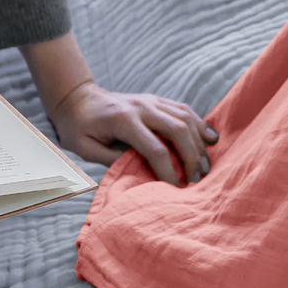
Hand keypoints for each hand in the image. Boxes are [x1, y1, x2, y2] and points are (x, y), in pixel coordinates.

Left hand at [48, 79, 218, 184]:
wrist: (77, 99)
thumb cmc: (78, 128)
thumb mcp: (86, 149)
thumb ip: (112, 160)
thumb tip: (142, 171)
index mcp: (123, 120)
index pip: (155, 148)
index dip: (168, 170)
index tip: (175, 187)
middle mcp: (142, 107)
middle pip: (177, 130)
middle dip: (191, 156)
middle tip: (197, 178)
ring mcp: (151, 100)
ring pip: (185, 117)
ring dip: (199, 142)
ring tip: (206, 164)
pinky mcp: (156, 100)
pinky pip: (184, 110)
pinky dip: (199, 124)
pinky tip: (210, 138)